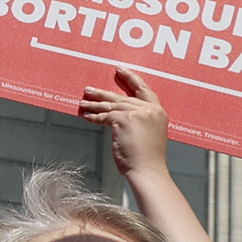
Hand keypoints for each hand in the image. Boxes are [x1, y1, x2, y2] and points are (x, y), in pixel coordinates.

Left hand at [79, 64, 170, 183]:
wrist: (147, 171)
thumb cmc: (147, 159)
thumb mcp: (148, 134)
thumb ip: (138, 121)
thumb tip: (117, 117)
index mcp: (158, 112)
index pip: (144, 90)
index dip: (131, 78)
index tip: (120, 70)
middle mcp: (150, 109)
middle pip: (122, 97)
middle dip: (103, 95)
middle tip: (89, 90)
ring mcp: (137, 113)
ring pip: (111, 106)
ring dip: (94, 104)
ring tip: (83, 103)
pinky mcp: (124, 120)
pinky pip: (105, 116)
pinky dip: (94, 117)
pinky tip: (86, 116)